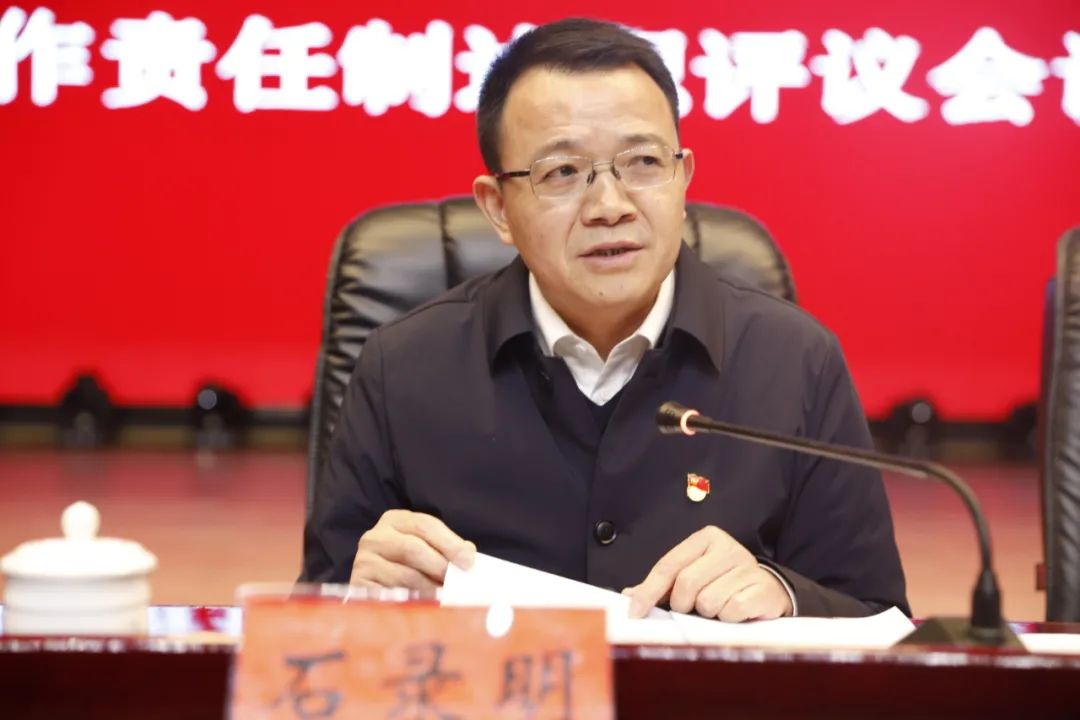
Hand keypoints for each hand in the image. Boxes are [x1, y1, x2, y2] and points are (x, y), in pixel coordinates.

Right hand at [350, 510, 475, 590]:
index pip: (425, 525)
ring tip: (445, 598)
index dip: (450, 543)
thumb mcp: (426, 549)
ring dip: (430, 589)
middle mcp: (375, 537)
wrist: (375, 590)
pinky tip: (424, 608)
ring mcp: (364, 561)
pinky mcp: (359, 586)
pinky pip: (392, 595)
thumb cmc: (408, 567)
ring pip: (405, 575)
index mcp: (395, 520)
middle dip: (439, 567)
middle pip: (413, 548)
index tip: (468, 562)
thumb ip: (447, 548)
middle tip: (458, 584)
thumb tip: (468, 556)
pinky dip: (412, 602)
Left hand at [623, 526, 792, 621]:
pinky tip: (736, 611)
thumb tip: (629, 597)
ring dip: (709, 613)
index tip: (634, 612)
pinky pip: (731, 611)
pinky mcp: (762, 588)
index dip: (648, 591)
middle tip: (694, 607)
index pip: (668, 565)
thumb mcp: (692, 575)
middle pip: (686, 584)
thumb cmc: (722, 583)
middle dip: (683, 604)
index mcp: (706, 538)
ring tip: (720, 606)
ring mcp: (747, 566)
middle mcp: (728, 547)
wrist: (767, 590)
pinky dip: (728, 618)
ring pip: (708, 601)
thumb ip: (661, 585)